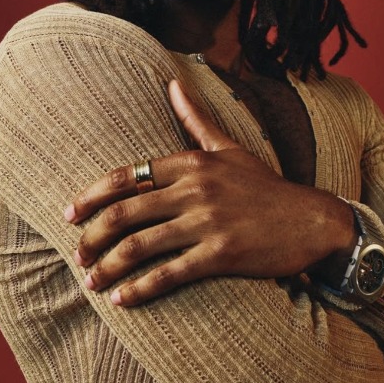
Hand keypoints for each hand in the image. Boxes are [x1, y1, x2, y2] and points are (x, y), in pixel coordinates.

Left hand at [65, 80, 354, 304]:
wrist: (313, 220)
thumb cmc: (266, 186)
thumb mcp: (230, 148)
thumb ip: (195, 119)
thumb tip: (172, 83)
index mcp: (192, 163)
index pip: (127, 176)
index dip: (91, 196)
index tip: (70, 213)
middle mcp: (196, 189)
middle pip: (125, 212)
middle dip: (92, 236)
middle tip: (76, 254)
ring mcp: (209, 221)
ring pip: (141, 245)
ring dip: (108, 266)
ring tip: (90, 281)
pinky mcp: (222, 254)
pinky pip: (170, 273)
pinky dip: (140, 288)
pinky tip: (121, 299)